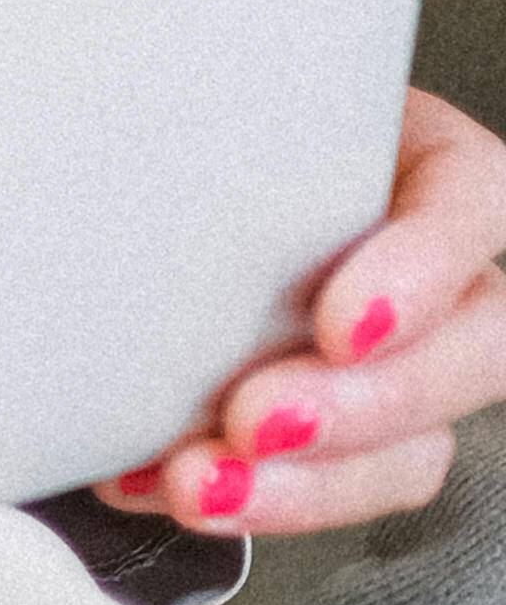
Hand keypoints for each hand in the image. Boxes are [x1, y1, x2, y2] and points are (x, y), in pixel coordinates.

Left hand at [101, 82, 505, 538]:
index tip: (340, 325)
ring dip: (307, 485)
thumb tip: (133, 152)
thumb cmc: (195, 128)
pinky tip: (157, 483)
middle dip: (366, 405)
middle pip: (477, 347)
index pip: (474, 202)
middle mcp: (437, 268)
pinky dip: (251, 499)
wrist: (141, 179)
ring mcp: (407, 359)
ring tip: (198, 483)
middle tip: (255, 422)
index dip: (423, 271)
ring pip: (418, 445)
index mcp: (424, 162)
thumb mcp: (215, 105)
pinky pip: (335, 489)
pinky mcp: (354, 434)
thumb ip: (209, 132)